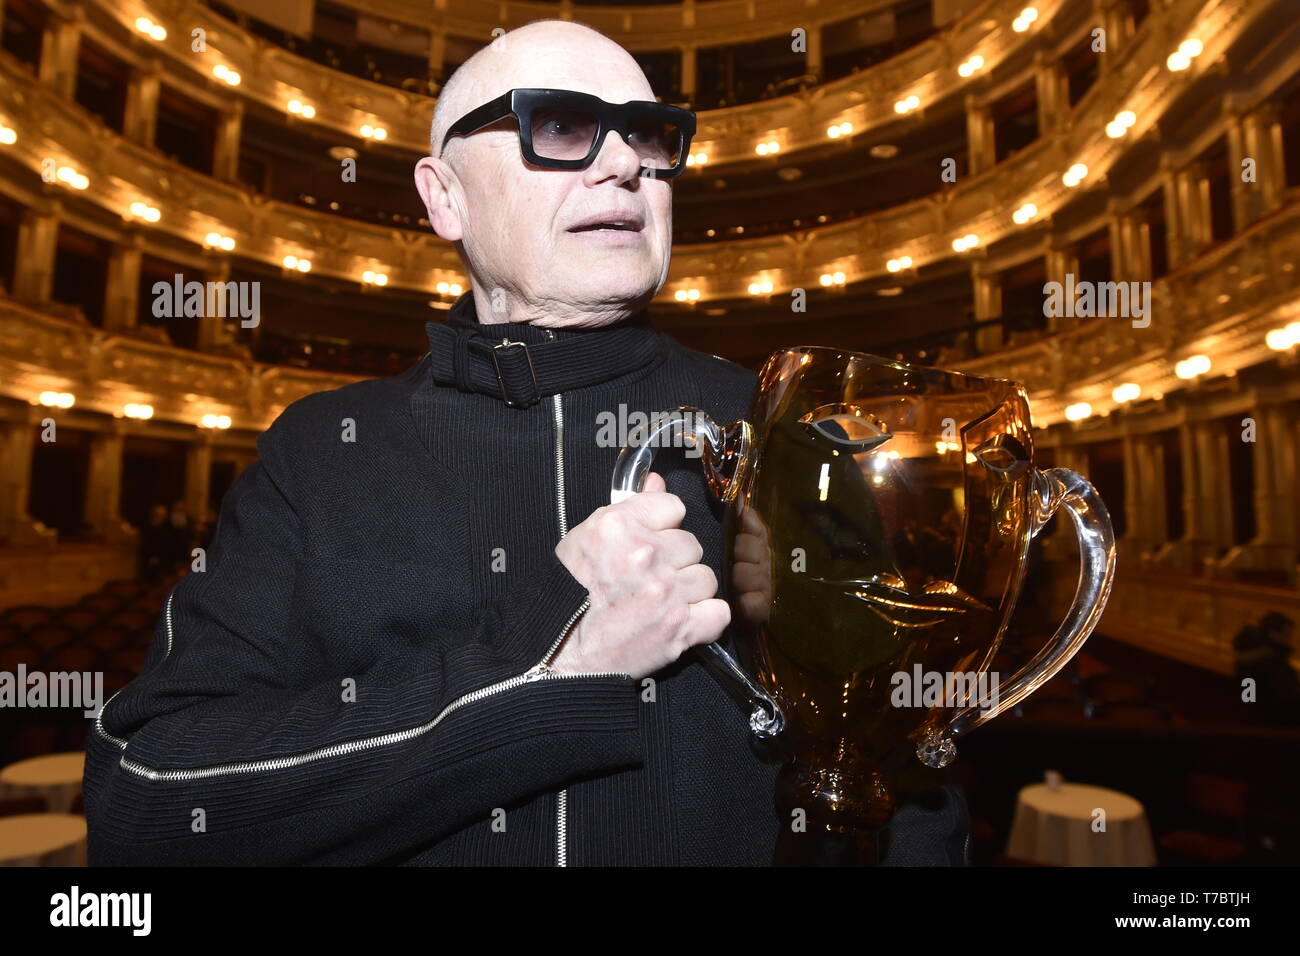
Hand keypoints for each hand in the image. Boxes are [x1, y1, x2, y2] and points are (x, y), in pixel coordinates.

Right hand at [551, 471, 728, 678]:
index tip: (650, 541)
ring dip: (689, 590)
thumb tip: (657, 481)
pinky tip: (683, 620)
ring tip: (662, 602)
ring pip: (706, 578)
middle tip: (650, 579)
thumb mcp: (587, 537)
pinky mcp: (681, 628)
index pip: (673, 506)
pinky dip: (705, 618)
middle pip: (692, 544)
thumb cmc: (570, 592)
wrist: (563, 650)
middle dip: (675, 561)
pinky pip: (718, 612)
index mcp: (620, 526)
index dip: (663, 525)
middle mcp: (646, 555)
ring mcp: (666, 593)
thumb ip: (629, 507)